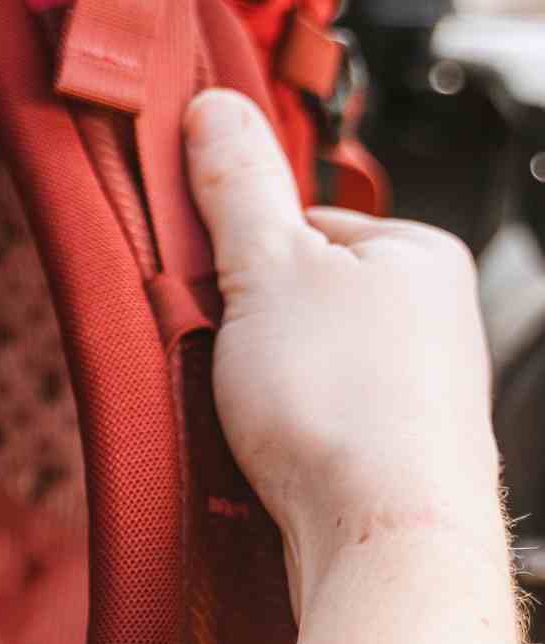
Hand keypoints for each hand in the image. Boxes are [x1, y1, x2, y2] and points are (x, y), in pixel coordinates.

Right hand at [183, 89, 503, 617]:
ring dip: (259, 397)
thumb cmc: (345, 407)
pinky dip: (279, 448)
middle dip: (248, 335)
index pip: (306, 229)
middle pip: (302, 308)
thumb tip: (215, 109)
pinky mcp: (393, 464)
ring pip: (305, 377)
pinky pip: (314, 436)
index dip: (241, 259)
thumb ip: (237, 189)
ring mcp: (419, 398)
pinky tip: (266, 466)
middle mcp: (434, 323)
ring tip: (246, 423)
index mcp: (418, 257)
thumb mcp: (267, 269)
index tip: (209, 290)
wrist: (385, 533)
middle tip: (220, 361)